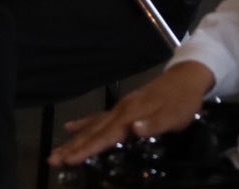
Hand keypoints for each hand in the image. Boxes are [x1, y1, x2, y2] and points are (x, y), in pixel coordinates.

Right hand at [49, 61, 214, 168]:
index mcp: (130, 116)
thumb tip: (133, 130)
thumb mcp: (174, 116)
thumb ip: (153, 124)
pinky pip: (98, 117)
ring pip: (92, 126)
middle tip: (52, 159)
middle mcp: (120, 111)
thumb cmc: (182, 101)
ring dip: (74, 140)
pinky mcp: (123, 107)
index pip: (105, 136)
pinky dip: (84, 123)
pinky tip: (72, 126)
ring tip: (56, 151)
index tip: (69, 160)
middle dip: (72, 147)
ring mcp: (120, 108)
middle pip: (92, 132)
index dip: (87, 149)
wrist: (186, 78)